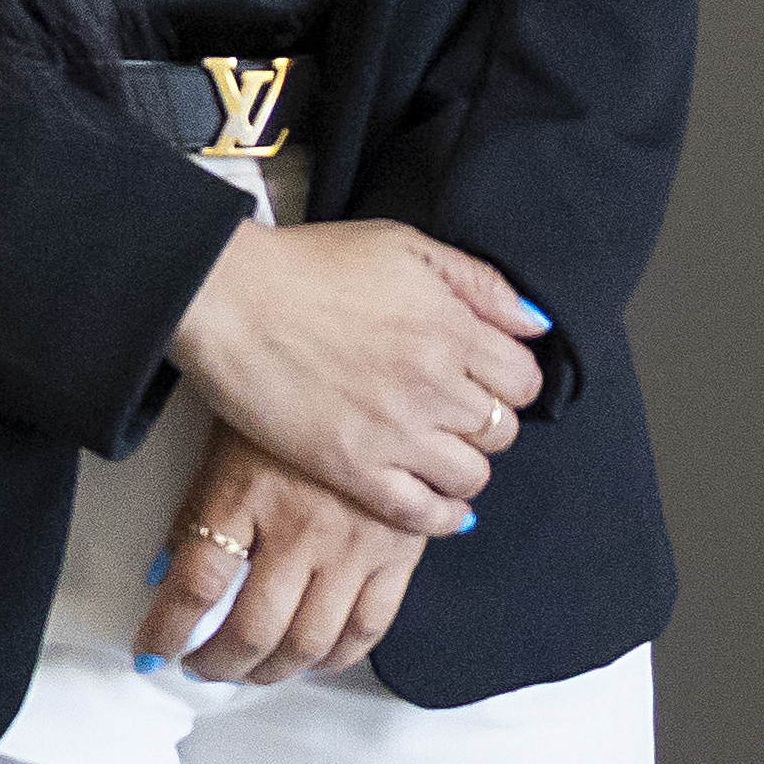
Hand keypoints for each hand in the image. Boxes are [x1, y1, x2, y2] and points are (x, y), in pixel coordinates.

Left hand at [134, 425, 430, 684]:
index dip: (166, 632)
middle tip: (203, 668)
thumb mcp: (225, 443)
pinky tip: (312, 661)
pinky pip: (368, 625)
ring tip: (250, 671)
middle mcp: (298, 526)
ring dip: (271, 670)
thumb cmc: (286, 399)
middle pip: (252, 628)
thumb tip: (162, 576)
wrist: (375, 364)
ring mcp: (353, 542)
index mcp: (243, 494)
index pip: (193, 585)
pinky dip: (337, 658)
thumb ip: (196, 512)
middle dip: (219, 663)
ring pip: (309, 640)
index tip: (152, 653)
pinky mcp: (399, 549)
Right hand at [161, 217, 541, 535]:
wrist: (228, 299)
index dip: (508, 381)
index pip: (524, 379)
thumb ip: (480, 284)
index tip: (485, 381)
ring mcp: (394, 432)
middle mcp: (434, 385)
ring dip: (463, 468)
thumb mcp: (404, 247)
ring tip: (439, 456)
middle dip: (485, 423)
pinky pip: (421, 512)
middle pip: (501, 429)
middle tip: (454, 415)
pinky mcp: (352, 468)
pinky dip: (440, 516)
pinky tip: (437, 507)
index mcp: (452, 328)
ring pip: (471, 475)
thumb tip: (535, 323)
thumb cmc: (306, 266)